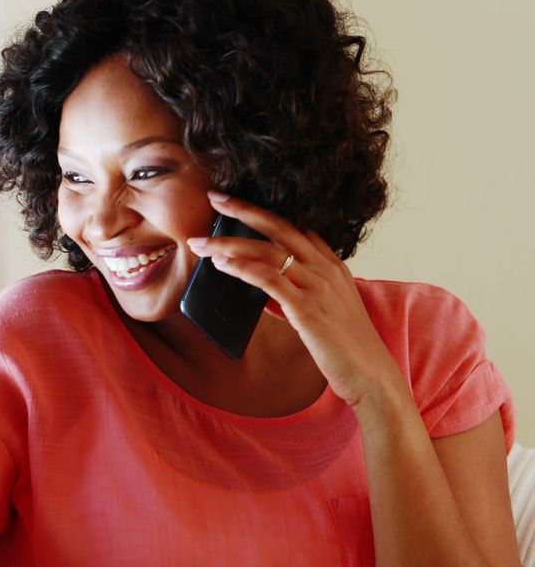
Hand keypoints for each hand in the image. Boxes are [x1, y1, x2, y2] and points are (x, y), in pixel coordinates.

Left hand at [185, 190, 405, 406]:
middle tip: (215, 198)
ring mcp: (317, 286)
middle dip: (243, 210)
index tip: (236, 203)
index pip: (295, 228)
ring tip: (201, 243)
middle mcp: (325, 268)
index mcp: (332, 264)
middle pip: (279, 228)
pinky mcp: (307, 308)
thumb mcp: (321, 312)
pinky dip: (241, 268)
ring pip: (266, 252)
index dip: (263, 213)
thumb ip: (292, 298)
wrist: (370, 373)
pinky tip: (222, 265)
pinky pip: (268, 279)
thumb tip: (262, 296)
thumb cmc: (344, 346)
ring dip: (228, 245)